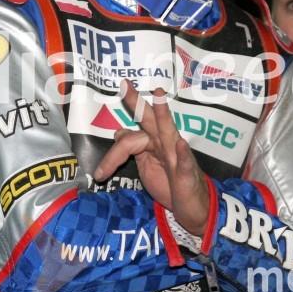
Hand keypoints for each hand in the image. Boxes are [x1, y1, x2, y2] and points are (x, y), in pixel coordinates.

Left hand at [93, 81, 209, 235]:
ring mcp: (177, 156)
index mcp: (152, 143)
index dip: (113, 154)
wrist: (192, 207)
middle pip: (149, 119)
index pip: (128, 138)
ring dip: (163, 114)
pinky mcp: (186, 173)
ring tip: (159, 96)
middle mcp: (164, 144)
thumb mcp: (146, 165)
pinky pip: (185, 161)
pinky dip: (183, 153)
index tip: (100, 174)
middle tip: (124, 84)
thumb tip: (119, 132)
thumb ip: (134, 148)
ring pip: (168, 131)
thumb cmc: (170, 184)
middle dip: (137, 102)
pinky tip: (181, 144)